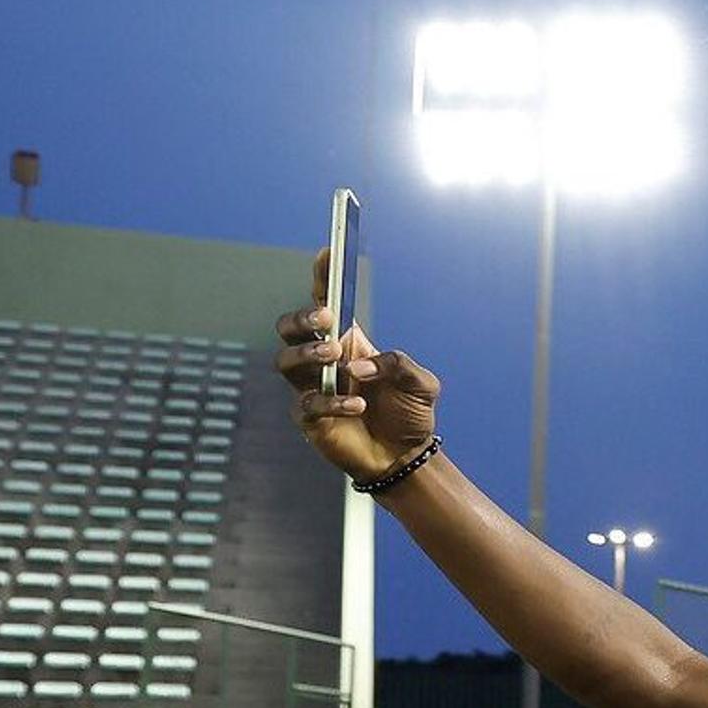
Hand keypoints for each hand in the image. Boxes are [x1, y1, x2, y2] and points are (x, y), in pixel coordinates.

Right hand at [274, 251, 439, 481]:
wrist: (405, 456)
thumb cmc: (410, 414)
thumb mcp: (422, 384)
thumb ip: (400, 365)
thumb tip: (362, 365)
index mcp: (349, 343)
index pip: (327, 304)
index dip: (323, 278)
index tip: (327, 251)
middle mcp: (324, 362)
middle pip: (290, 328)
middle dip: (302, 320)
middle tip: (326, 322)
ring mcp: (312, 389)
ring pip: (286, 362)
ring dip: (308, 355)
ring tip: (336, 358)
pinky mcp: (310, 419)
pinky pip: (307, 404)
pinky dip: (331, 402)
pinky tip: (358, 404)